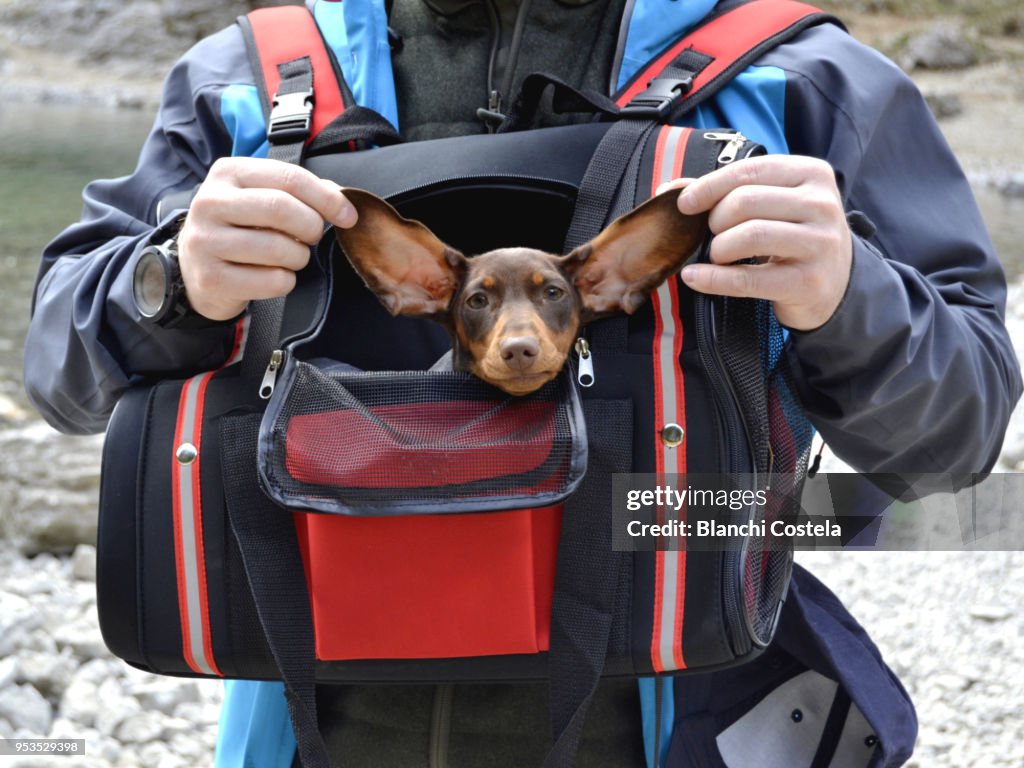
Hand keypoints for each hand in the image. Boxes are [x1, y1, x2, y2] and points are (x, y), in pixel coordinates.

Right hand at [176, 157, 357, 320]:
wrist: (196, 269)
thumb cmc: (240, 228)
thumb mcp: (261, 197)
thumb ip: (300, 192)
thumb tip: (341, 198)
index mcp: (228, 173)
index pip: (289, 178)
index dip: (327, 198)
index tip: (349, 216)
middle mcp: (210, 202)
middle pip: (281, 209)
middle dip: (310, 227)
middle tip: (311, 238)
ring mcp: (205, 241)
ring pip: (278, 248)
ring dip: (298, 257)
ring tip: (291, 257)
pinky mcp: (211, 278)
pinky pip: (272, 281)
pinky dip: (285, 281)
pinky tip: (273, 275)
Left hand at [659, 155, 852, 330]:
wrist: (835, 285)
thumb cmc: (793, 236)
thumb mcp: (772, 205)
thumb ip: (726, 192)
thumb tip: (669, 189)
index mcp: (811, 174)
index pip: (749, 171)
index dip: (709, 186)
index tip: (685, 204)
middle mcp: (822, 204)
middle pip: (745, 201)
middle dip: (715, 220)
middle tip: (713, 235)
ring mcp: (820, 244)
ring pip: (748, 236)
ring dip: (718, 248)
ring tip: (718, 255)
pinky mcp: (809, 282)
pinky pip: (748, 278)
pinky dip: (713, 279)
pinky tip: (695, 277)